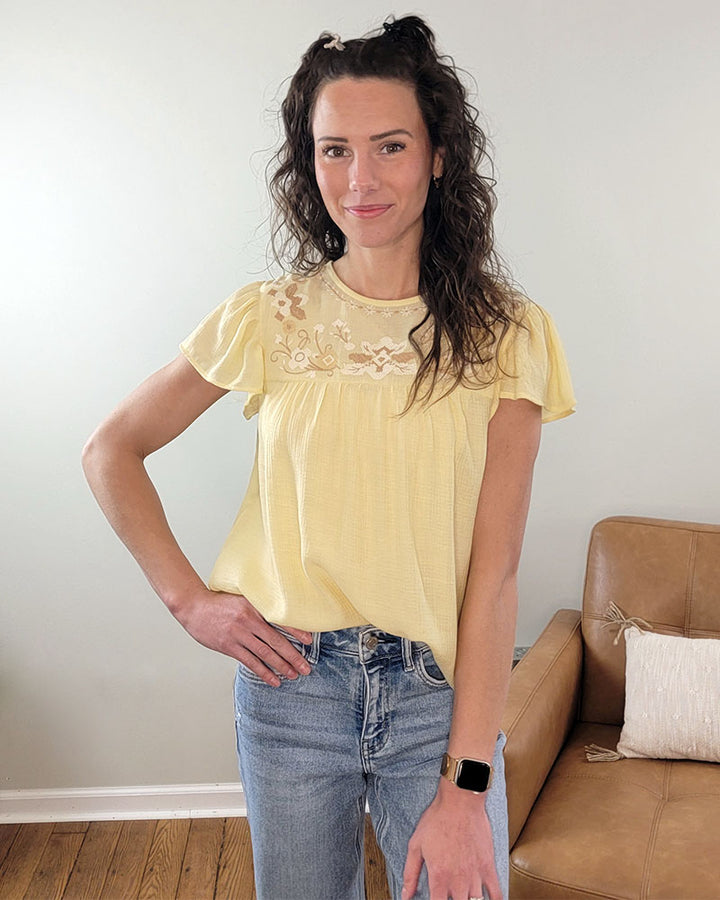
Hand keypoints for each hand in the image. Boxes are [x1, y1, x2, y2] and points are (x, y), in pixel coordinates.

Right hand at [174, 588, 312, 685]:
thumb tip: (279, 619)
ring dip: (281, 666)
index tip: (309, 641)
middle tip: (306, 667)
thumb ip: (258, 608)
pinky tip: (273, 680)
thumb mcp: (242, 598)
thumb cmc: (219, 603)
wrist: (194, 607)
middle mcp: (249, 620)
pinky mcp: (229, 646)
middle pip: (276, 641)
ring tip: (293, 675)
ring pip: (265, 654)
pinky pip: (250, 662)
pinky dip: (264, 672)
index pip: (280, 620)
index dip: (296, 631)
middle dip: (294, 656)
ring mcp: (239, 634)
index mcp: (255, 606)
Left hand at [401, 780, 500, 899]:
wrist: (460, 802)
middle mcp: (457, 880)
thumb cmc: (437, 819)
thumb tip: (405, 894)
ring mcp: (475, 875)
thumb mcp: (416, 845)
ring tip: (465, 899)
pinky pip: (496, 893)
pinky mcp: (488, 867)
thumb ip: (410, 873)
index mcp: (438, 876)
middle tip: (451, 897)